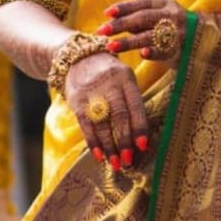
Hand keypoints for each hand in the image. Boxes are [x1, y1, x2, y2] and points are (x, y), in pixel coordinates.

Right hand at [66, 52, 148, 170]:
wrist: (80, 57)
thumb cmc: (110, 76)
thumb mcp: (124, 79)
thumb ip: (131, 103)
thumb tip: (140, 137)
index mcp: (126, 78)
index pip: (135, 105)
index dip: (140, 126)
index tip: (143, 146)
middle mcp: (110, 83)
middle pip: (119, 115)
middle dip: (124, 140)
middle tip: (128, 160)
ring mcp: (92, 91)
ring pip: (102, 123)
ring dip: (109, 146)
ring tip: (115, 163)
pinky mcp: (77, 100)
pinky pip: (85, 124)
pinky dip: (92, 141)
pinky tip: (98, 155)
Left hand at [95, 0, 188, 64]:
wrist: (204, 38)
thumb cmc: (172, 24)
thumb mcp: (160, 14)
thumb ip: (140, 16)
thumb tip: (111, 20)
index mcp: (165, 3)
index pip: (142, 3)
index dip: (124, 7)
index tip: (107, 13)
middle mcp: (172, 15)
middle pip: (143, 18)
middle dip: (121, 24)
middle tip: (102, 31)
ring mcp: (177, 32)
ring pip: (150, 35)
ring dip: (129, 41)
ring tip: (112, 46)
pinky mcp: (180, 49)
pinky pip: (165, 50)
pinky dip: (154, 52)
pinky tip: (142, 54)